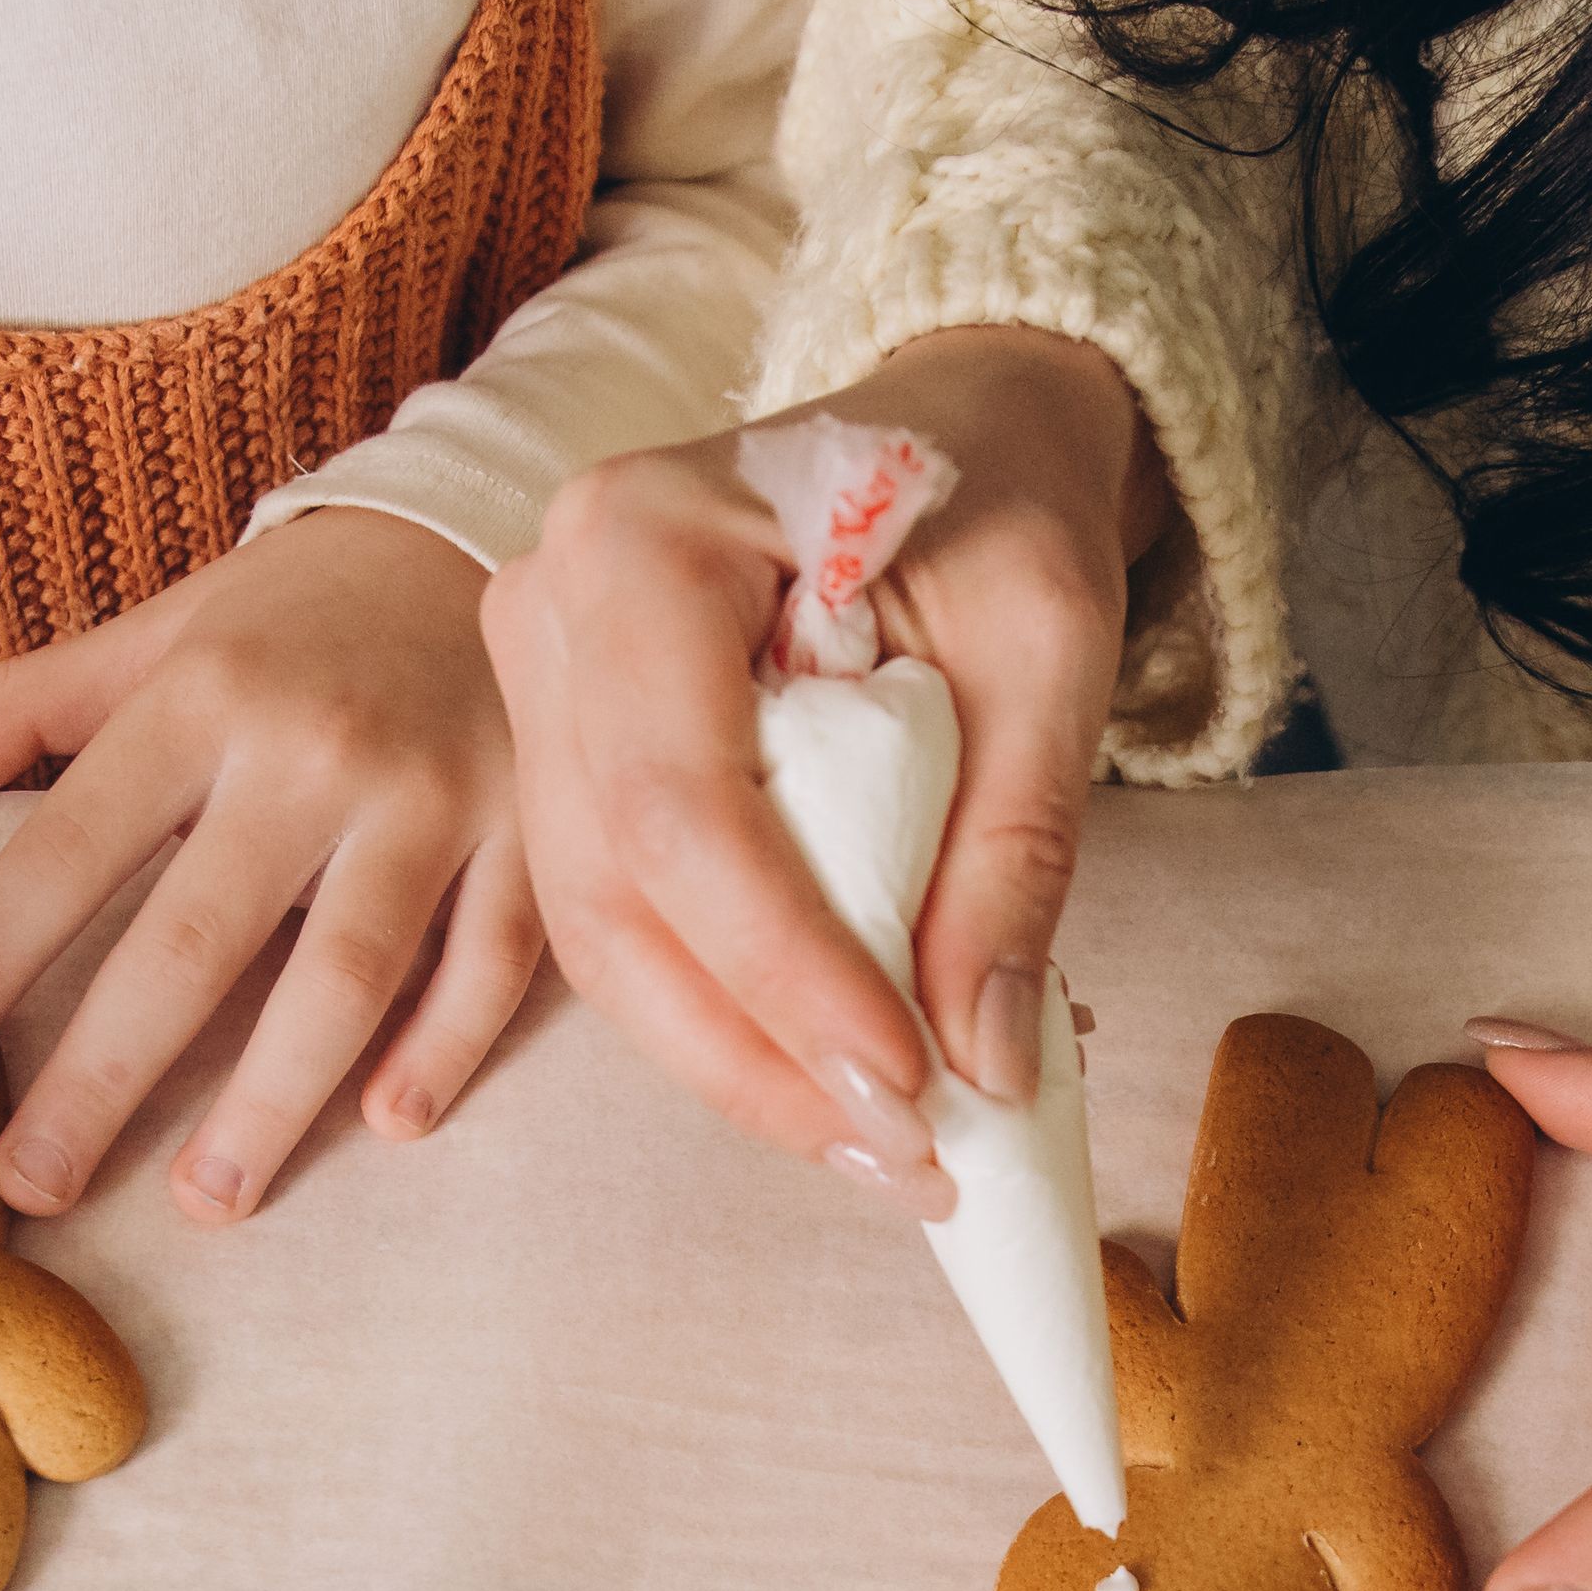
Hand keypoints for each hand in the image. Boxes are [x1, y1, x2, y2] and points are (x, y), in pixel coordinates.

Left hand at [0, 509, 539, 1220]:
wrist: (469, 535)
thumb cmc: (289, 618)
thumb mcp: (154, 638)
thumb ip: (24, 708)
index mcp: (201, 698)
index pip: (70, 847)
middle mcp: (311, 750)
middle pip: (194, 942)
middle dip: (104, 1076)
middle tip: (34, 1183)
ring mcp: (432, 793)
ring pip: (344, 975)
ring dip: (271, 1102)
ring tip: (203, 1201)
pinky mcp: (532, 828)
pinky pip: (490, 960)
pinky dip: (443, 1045)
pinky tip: (387, 1123)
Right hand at [487, 326, 1167, 1205]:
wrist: (962, 431)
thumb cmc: (1002, 506)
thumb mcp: (1050, 645)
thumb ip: (1015, 845)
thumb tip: (982, 1059)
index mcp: (643, 536)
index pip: (680, 805)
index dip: (784, 967)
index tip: (909, 1082)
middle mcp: (551, 608)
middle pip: (617, 892)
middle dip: (759, 1052)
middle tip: (906, 1159)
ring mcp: (542, 690)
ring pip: (602, 935)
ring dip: (738, 1065)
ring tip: (882, 1149)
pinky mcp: (570, 758)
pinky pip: (621, 925)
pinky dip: (724, 1020)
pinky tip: (828, 1083)